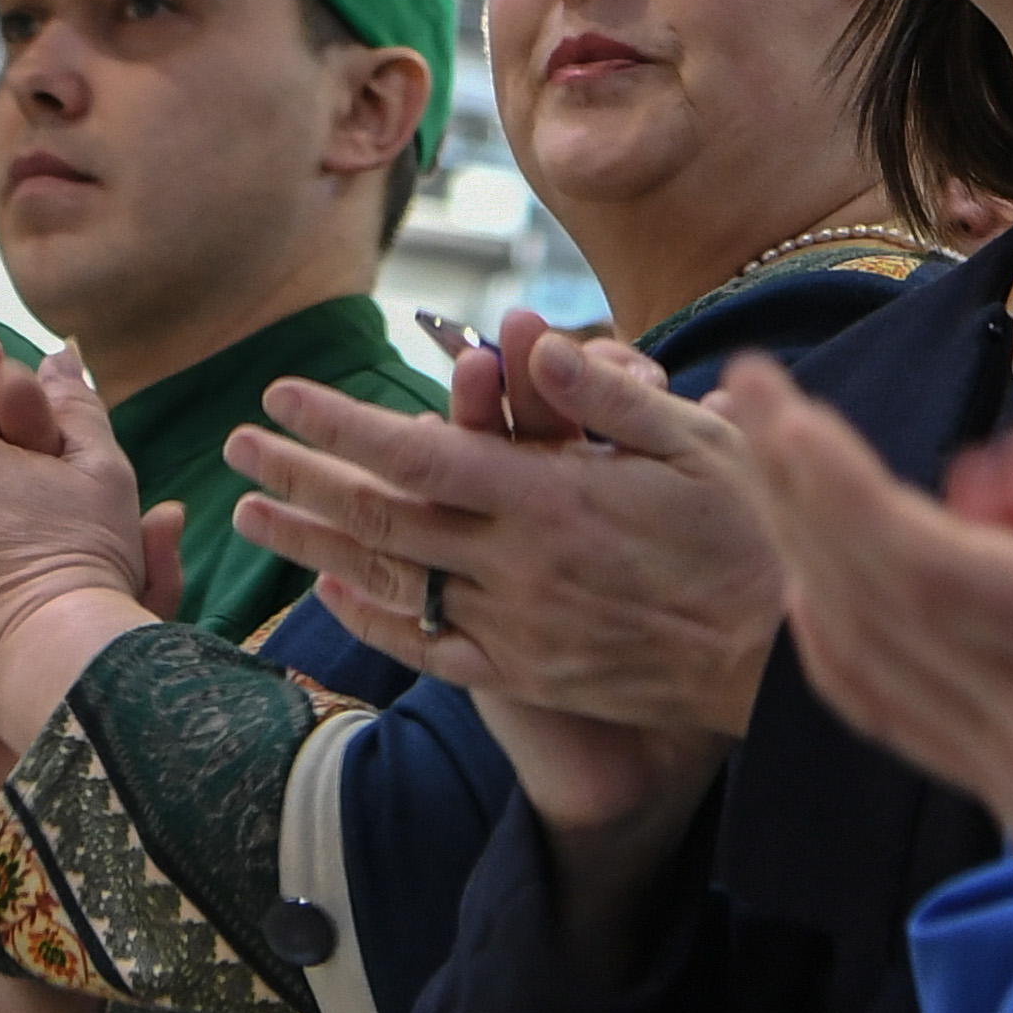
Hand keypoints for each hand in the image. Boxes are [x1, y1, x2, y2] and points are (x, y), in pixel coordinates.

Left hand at [229, 323, 788, 737]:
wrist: (775, 662)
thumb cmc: (750, 534)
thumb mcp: (698, 444)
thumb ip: (607, 397)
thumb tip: (530, 338)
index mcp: (554, 501)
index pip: (419, 456)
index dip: (342, 426)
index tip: (282, 394)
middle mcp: (519, 568)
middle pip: (381, 519)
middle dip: (301, 477)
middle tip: (236, 445)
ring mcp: (517, 628)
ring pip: (391, 582)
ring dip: (314, 544)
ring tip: (250, 514)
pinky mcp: (527, 674)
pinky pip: (428, 645)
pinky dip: (373, 616)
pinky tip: (333, 588)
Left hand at [738, 372, 1012, 1012]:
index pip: (929, 568)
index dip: (838, 487)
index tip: (785, 403)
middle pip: (869, 601)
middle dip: (793, 488)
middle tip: (744, 387)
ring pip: (867, 659)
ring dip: (800, 552)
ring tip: (769, 457)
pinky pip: (897, 715)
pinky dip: (834, 645)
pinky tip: (815, 585)